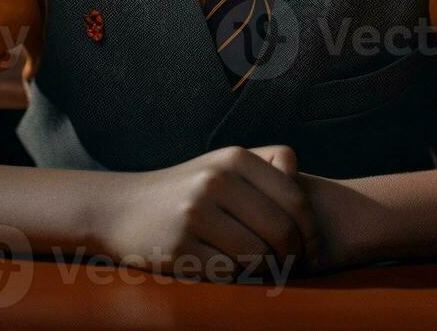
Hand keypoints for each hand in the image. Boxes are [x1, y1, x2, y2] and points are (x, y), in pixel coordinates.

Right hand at [100, 145, 322, 281]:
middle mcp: (215, 181)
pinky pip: (229, 273)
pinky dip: (236, 277)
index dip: (312, 232)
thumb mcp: (224, 164)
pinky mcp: (179, 248)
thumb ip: (270, 166)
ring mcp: (195, 215)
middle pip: (281, 231)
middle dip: (294, 257)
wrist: (123, 208)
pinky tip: (229, 269)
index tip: (313, 252)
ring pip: (258, 256)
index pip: (295, 199)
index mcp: (233, 158)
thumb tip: (307, 192)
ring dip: (264, 269)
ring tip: (259, 267)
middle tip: (292, 268)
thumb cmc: (188, 189)